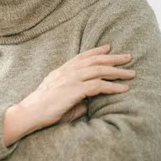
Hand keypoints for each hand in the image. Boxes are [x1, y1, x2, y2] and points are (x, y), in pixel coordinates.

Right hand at [3, 45, 134, 145]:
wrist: (29, 113)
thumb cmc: (43, 110)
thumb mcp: (60, 99)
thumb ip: (76, 98)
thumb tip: (89, 102)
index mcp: (61, 71)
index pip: (81, 57)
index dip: (96, 51)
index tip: (108, 47)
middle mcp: (66, 72)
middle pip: (94, 60)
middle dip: (113, 58)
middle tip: (128, 57)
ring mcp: (70, 80)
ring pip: (99, 70)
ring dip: (117, 71)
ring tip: (131, 73)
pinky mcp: (74, 90)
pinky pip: (98, 85)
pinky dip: (113, 86)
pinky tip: (123, 88)